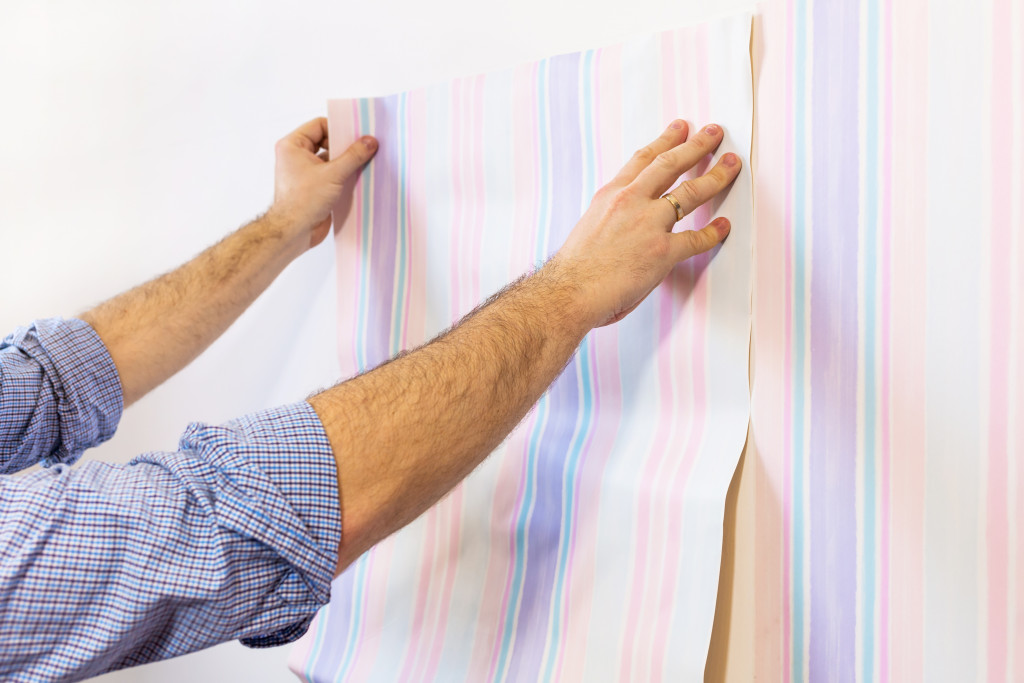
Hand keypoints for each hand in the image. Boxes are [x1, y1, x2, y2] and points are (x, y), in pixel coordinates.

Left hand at [270, 117, 377, 249]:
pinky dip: (344, 176)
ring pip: (330, 160)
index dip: (338, 128)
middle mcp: (296, 157)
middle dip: (345, 146)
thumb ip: (353, 156)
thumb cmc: (303, 201)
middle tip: (364, 148)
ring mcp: (305, 173)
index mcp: (292, 146)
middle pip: (326, 142)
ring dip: (346, 162)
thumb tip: (369, 142)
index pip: (319, 125)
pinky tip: (359, 178)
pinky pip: (332, 175)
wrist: (295, 231)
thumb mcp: (334, 173)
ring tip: (364, 162)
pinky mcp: (314, 187)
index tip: (357, 133)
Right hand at [552, 120, 740, 327]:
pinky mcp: (662, 252)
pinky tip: (724, 227)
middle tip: (714, 133)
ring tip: (731, 164)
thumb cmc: (575, 268)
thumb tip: (626, 221)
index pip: (643, 159)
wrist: (569, 290)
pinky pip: (696, 239)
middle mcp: (631, 202)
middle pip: (671, 164)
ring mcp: (648, 225)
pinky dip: (713, 233)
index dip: (665, 140)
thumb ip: (613, 216)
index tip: (680, 128)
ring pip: (691, 192)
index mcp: (611, 195)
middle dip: (697, 145)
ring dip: (716, 175)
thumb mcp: (591, 225)